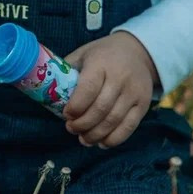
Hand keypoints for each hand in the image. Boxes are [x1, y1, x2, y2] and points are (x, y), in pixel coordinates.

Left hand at [61, 32, 158, 147]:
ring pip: (113, 121)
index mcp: (101, 63)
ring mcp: (133, 92)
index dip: (75, 107)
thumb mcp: (84, 53)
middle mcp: (120, 77)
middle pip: (100, 109)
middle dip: (83, 124)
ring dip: (95, 135)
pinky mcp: (143, 104)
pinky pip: (129, 127)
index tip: (66, 115)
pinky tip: (101, 142)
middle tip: (71, 129)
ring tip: (83, 139)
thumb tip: (49, 90)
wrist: (137, 51)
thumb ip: (68, 70)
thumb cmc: (104, 54)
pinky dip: (114, 139)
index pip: (88, 89)